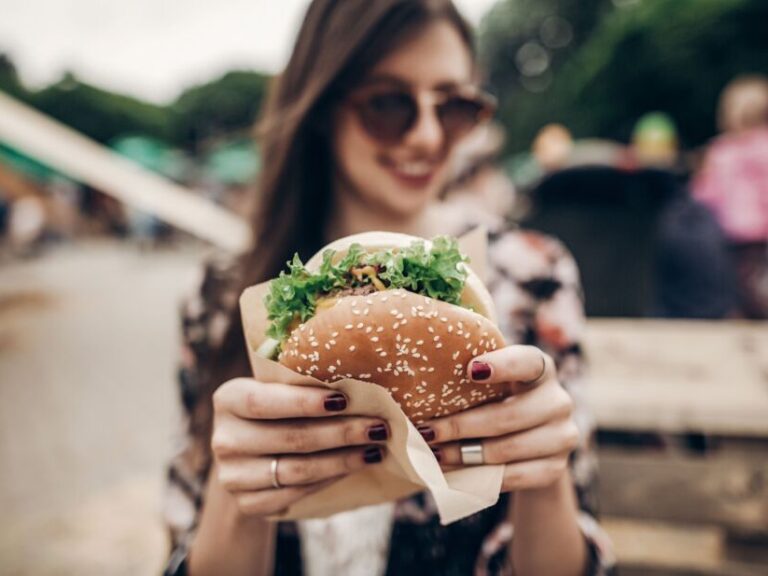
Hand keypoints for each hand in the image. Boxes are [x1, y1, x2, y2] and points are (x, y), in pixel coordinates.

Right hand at [211, 377, 387, 516]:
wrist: (248, 456)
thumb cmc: (275, 411)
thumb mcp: (276, 390)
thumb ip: (302, 385)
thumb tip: (358, 382)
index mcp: (228, 399)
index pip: (264, 401)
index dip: (304, 402)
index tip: (344, 399)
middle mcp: (224, 438)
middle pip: (290, 437)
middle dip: (340, 432)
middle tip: (378, 426)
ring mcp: (232, 475)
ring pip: (297, 469)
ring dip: (343, 459)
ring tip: (375, 448)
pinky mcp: (247, 503)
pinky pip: (297, 492)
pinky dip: (331, 478)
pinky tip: (354, 466)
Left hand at [416, 345, 578, 491]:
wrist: (533, 438)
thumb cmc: (499, 397)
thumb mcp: (492, 380)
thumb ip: (472, 372)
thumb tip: (423, 372)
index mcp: (541, 367)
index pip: (527, 361)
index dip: (502, 365)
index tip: (470, 370)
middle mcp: (558, 400)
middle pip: (508, 415)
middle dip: (462, 426)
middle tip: (427, 431)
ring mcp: (562, 436)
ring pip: (507, 449)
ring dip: (464, 454)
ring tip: (434, 453)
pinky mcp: (556, 468)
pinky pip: (514, 476)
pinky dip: (480, 475)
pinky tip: (454, 472)